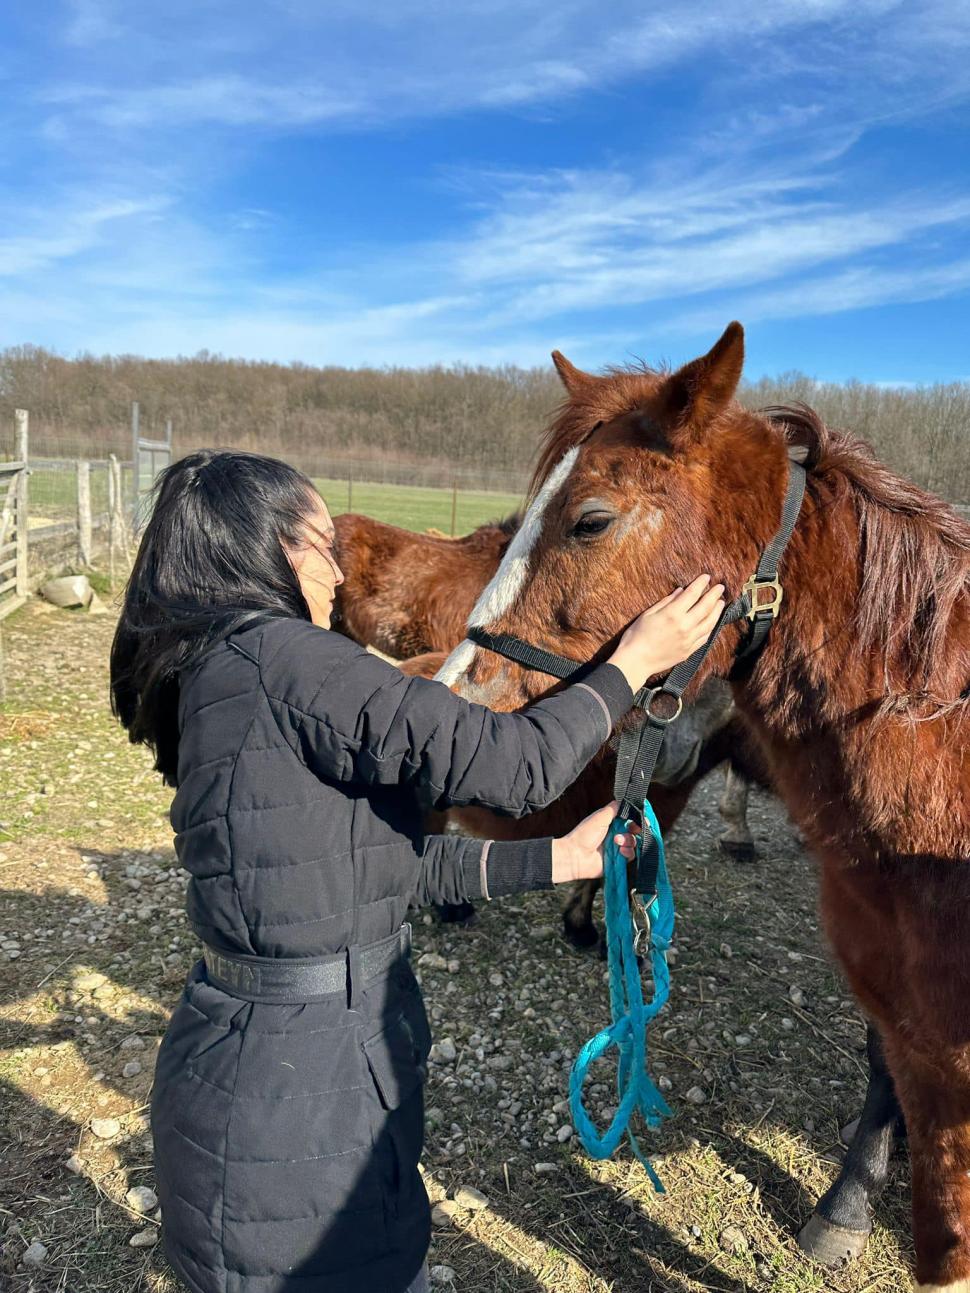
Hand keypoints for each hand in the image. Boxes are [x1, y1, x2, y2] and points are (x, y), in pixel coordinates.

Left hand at [551, 801, 638, 883]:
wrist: (575, 856)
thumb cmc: (583, 835)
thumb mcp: (600, 816)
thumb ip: (614, 808)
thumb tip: (626, 800)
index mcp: (610, 823)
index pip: (629, 819)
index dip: (637, 819)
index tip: (643, 819)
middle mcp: (615, 834)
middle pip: (634, 831)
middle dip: (634, 829)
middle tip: (630, 829)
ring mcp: (617, 847)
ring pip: (634, 843)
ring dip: (628, 840)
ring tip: (617, 841)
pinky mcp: (618, 860)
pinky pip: (631, 855)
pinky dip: (627, 852)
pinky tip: (620, 851)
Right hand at [608, 574, 725, 691]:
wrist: (636, 661)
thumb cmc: (637, 636)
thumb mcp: (648, 614)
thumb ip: (667, 601)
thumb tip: (681, 591)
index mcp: (672, 614)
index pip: (692, 594)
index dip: (701, 584)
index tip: (706, 577)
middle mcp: (684, 626)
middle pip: (706, 607)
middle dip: (714, 595)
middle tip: (720, 587)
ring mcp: (688, 640)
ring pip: (709, 623)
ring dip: (717, 611)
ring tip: (720, 603)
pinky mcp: (689, 651)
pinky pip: (705, 637)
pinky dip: (711, 627)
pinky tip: (712, 622)